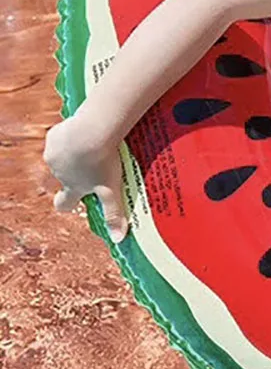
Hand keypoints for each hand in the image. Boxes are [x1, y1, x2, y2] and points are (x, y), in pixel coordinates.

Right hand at [43, 116, 128, 243]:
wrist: (91, 133)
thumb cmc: (103, 163)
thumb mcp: (111, 189)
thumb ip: (114, 213)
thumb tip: (118, 239)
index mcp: (73, 187)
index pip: (63, 203)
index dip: (67, 204)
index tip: (75, 201)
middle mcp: (59, 172)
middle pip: (65, 176)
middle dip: (77, 171)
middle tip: (96, 161)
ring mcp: (54, 154)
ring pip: (63, 156)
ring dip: (75, 151)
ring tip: (94, 143)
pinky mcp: (54, 136)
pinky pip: (63, 136)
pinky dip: (73, 134)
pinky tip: (88, 129)